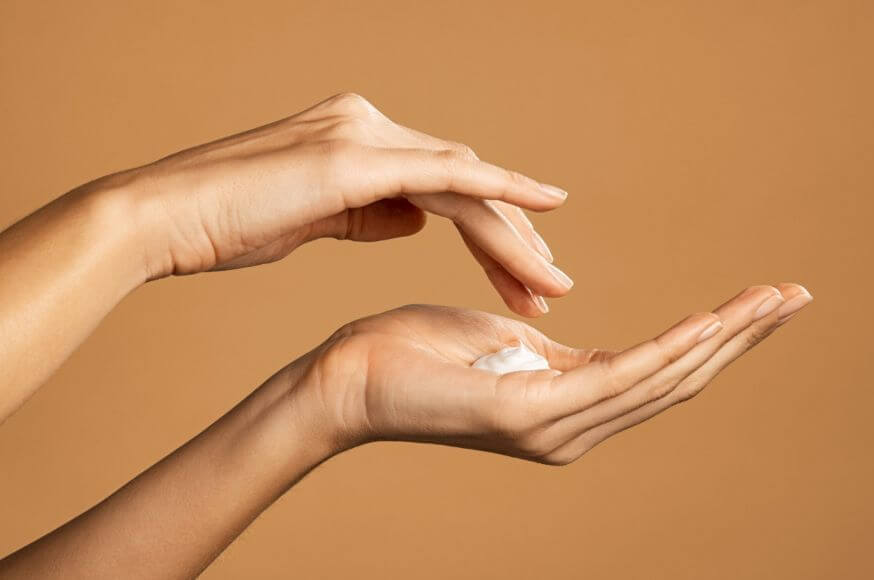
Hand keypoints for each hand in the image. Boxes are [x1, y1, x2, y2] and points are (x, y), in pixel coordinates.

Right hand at [101, 93, 570, 315]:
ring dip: (512, 236)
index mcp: (360, 138)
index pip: (445, 185)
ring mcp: (364, 135)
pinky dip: (499, 192)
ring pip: (466, 183)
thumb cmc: (229, 224)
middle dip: (512, 241)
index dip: (489, 232)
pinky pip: (446, 174)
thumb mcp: (316, 217)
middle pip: (466, 183)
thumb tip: (417, 220)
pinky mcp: (354, 158)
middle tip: (550, 288)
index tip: (520, 276)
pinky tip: (543, 209)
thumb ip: (372, 212)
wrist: (164, 217)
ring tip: (549, 285)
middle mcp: (370, 125)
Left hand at [292, 283, 811, 463]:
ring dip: (720, 340)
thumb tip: (568, 344)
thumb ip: (546, 353)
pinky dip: (666, 350)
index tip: (760, 300)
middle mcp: (570, 428)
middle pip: (675, 380)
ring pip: (658, 380)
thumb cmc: (415, 353)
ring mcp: (552, 427)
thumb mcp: (498, 344)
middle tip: (795, 296)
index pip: (658, 372)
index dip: (714, 337)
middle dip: (739, 339)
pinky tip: (707, 324)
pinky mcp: (528, 412)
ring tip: (772, 301)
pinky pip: (614, 377)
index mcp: (565, 406)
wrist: (349, 378)